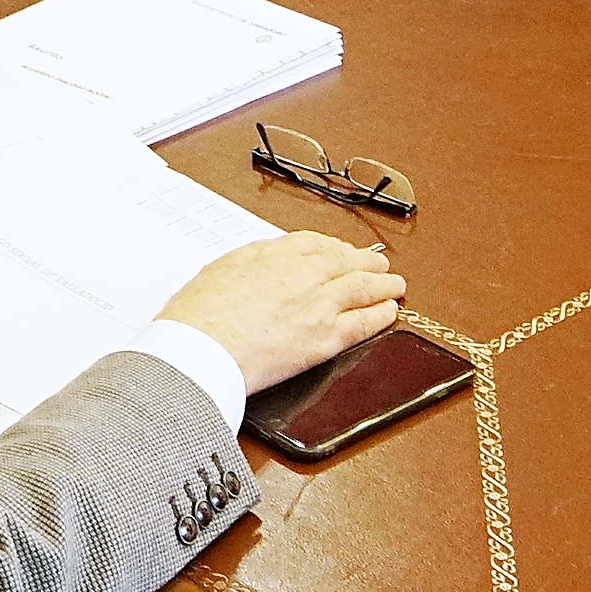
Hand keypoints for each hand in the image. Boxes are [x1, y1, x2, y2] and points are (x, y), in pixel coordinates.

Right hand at [158, 231, 406, 392]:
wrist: (199, 349)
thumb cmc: (196, 318)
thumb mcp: (217, 272)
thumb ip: (246, 265)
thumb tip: (255, 268)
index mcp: (271, 253)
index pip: (313, 242)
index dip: (333, 247)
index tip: (339, 250)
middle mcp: (300, 273)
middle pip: (344, 260)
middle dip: (364, 261)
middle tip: (377, 264)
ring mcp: (316, 304)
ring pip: (362, 287)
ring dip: (383, 284)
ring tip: (395, 284)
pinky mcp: (324, 338)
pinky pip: (364, 323)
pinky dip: (381, 314)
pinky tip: (389, 312)